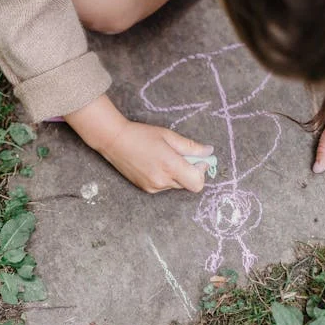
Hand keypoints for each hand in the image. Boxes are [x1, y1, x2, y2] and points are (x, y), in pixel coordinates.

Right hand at [65, 95, 211, 192]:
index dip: (200, 172)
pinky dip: (165, 177)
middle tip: (179, 155)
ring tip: (163, 158)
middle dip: (189, 170)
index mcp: (170, 166)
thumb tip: (209, 152)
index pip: (197, 183)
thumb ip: (191, 147)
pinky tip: (154, 163)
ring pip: (176, 185)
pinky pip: (164, 186)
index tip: (196, 160)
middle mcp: (162, 180)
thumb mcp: (169, 136)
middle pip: (188, 184)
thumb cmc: (141, 135)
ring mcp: (153, 187)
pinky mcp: (146, 189)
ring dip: (176, 174)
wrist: (115, 141)